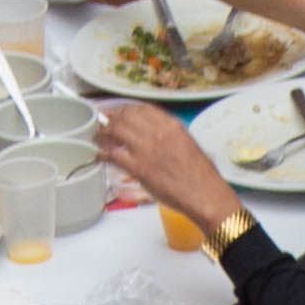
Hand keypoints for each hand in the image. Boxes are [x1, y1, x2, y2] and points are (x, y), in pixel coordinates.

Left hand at [93, 101, 225, 217]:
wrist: (206, 195)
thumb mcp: (189, 145)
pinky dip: (103, 154)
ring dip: (103, 134)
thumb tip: (155, 138)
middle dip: (112, 120)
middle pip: (125, 116)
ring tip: (99, 138)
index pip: (141, 109)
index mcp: (171, 125)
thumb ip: (170, 137)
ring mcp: (146, 149)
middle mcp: (157, 133)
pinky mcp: (138, 167)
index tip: (121, 114)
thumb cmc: (202, 177)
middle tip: (106, 126)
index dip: (126, 111)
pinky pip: (113, 155)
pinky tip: (100, 156)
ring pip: (115, 131)